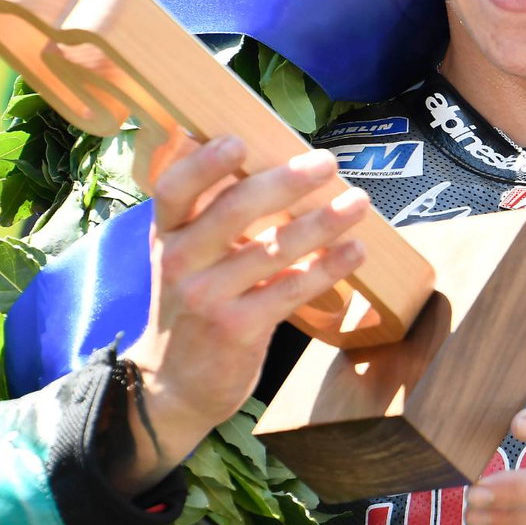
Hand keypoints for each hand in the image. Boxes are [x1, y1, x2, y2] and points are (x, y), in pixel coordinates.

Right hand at [113, 137, 368, 492]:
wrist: (174, 385)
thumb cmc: (193, 307)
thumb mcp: (187, 259)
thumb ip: (215, 217)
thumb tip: (275, 163)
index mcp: (167, 235)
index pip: (174, 189)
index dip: (203, 163)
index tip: (238, 139)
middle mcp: (180, 263)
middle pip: (233, 210)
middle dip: (285, 182)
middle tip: (327, 163)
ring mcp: (207, 298)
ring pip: (272, 249)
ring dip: (322, 222)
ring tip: (358, 202)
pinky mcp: (237, 329)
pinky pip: (291, 290)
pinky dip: (328, 267)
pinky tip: (355, 250)